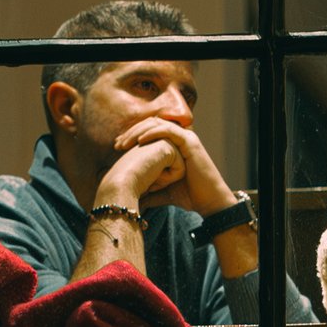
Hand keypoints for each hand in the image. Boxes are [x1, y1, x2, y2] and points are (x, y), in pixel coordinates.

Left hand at [108, 114, 232, 217]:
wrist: (208, 202)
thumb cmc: (189, 196)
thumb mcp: (162, 190)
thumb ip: (149, 190)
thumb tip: (133, 200)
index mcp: (173, 144)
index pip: (149, 131)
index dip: (132, 136)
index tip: (117, 147)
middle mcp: (179, 137)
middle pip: (150, 125)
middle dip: (132, 133)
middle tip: (117, 144)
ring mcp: (186, 137)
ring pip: (157, 124)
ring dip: (138, 131)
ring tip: (124, 142)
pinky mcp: (190, 141)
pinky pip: (168, 131)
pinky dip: (153, 133)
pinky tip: (140, 141)